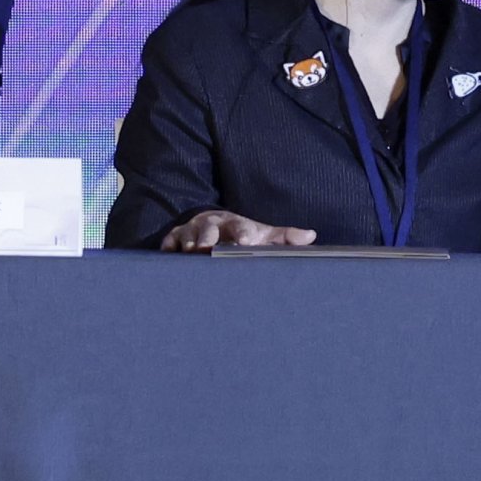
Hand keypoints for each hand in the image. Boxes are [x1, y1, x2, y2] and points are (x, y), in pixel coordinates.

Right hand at [160, 209, 316, 252]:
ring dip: (189, 245)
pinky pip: (169, 242)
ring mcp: (192, 230)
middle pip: (209, 231)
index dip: (243, 235)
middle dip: (207, 239)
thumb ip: (284, 237)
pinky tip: (168, 256)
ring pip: (188, 237)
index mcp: (236, 224)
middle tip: (207, 249)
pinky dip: (169, 249)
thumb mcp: (263, 234)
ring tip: (190, 254)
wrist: (214, 224)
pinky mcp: (175, 237)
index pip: (241, 228)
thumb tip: (311, 235)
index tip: (246, 243)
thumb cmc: (242, 234)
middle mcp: (213, 225)